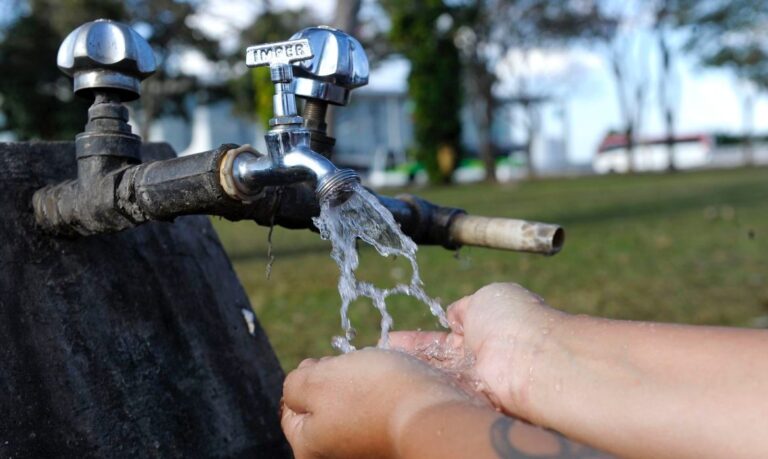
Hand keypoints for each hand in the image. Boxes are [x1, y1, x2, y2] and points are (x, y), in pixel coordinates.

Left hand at [280, 347, 482, 458]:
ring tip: (377, 375)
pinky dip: (384, 396)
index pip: (291, 409)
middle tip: (353, 369)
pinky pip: (379, 412)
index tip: (324, 363)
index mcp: (309, 448)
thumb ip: (294, 384)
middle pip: (323, 407)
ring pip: (353, 406)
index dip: (306, 377)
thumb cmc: (372, 394)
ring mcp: (365, 451)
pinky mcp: (391, 442)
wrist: (434, 413)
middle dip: (335, 380)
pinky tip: (394, 386)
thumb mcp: (316, 380)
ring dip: (361, 385)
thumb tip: (298, 387)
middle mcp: (336, 456)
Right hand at [389, 282, 565, 419]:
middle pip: (436, 359)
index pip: (445, 335)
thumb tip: (453, 314)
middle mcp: (479, 357)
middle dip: (408, 356)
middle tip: (380, 354)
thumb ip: (465, 307)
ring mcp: (474, 380)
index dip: (419, 338)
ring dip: (409, 370)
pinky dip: (418, 386)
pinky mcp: (470, 401)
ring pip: (435, 375)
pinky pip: (439, 392)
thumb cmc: (513, 320)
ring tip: (379, 367)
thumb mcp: (485, 298)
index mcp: (485, 328)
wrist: (532, 359)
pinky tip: (393, 382)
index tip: (393, 338)